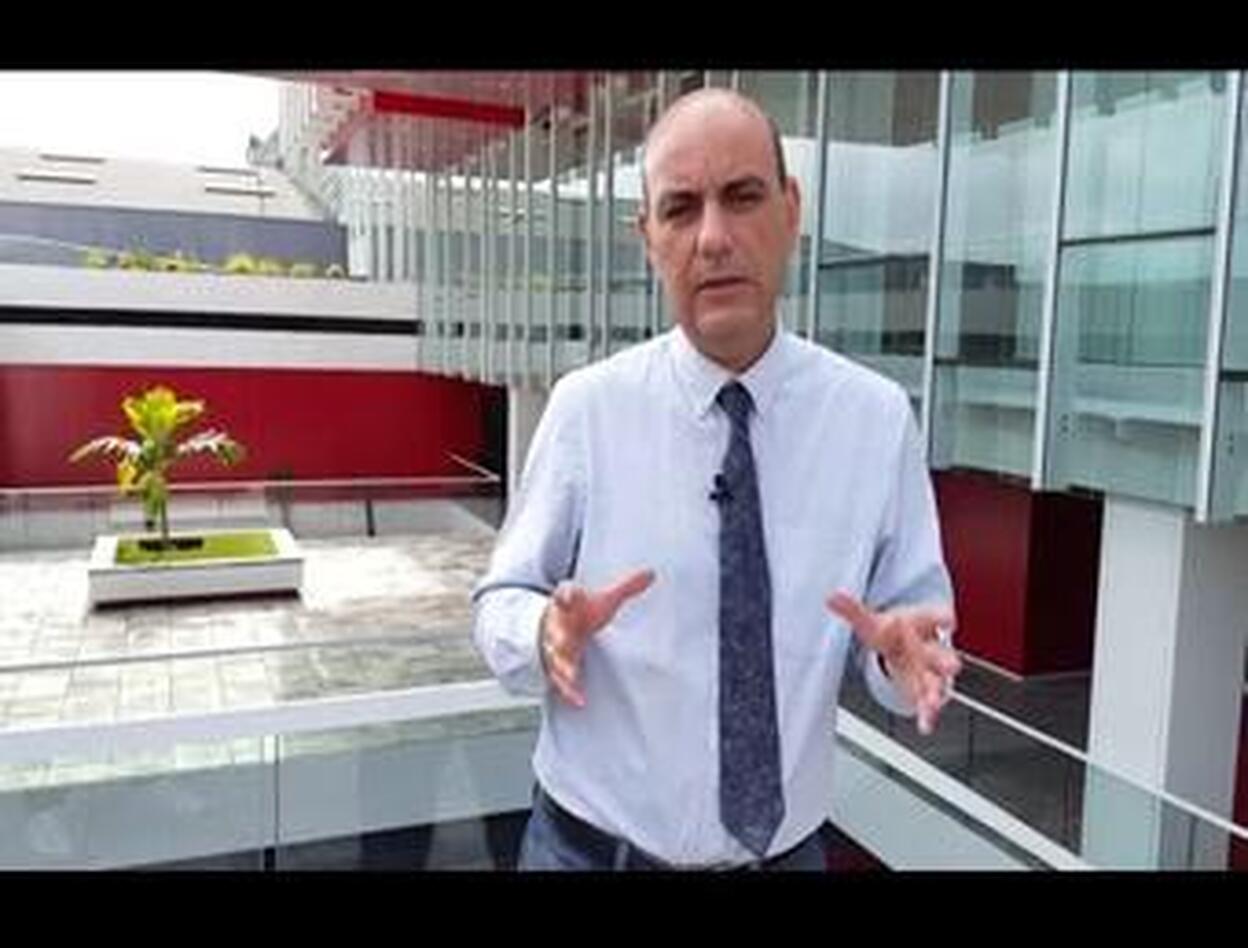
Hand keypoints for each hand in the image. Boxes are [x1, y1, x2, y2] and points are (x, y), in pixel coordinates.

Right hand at [541, 568, 655, 707]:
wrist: (554, 626)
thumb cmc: (582, 612)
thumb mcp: (603, 599)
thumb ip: (626, 588)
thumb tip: (652, 572)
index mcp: (567, 604)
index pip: (564, 594)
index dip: (567, 593)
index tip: (570, 594)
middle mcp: (558, 626)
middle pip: (556, 631)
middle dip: (558, 636)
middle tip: (563, 641)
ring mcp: (555, 649)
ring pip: (556, 658)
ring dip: (562, 667)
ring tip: (570, 675)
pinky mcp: (558, 667)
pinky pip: (562, 681)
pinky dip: (570, 691)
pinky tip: (580, 700)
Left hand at [826, 591, 960, 735]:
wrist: (904, 644)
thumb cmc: (893, 630)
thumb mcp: (873, 621)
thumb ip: (853, 610)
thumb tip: (829, 597)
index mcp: (922, 624)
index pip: (936, 617)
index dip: (944, 617)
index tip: (949, 619)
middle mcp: (931, 648)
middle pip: (942, 654)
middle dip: (947, 661)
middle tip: (953, 666)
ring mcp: (930, 671)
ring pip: (938, 682)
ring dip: (936, 693)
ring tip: (933, 703)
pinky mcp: (925, 690)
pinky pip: (928, 703)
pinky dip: (927, 715)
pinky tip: (925, 725)